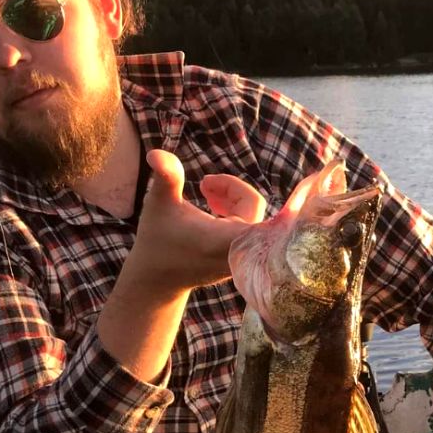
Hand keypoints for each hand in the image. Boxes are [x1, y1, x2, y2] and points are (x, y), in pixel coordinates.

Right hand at [123, 150, 266, 293]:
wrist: (157, 280)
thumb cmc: (157, 240)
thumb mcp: (159, 204)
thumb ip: (166, 177)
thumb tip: (156, 153)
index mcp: (222, 239)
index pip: (261, 216)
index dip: (277, 201)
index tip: (274, 185)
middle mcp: (236, 250)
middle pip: (253, 206)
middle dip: (232, 189)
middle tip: (203, 185)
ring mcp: (240, 256)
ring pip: (252, 216)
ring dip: (232, 198)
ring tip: (205, 191)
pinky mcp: (238, 258)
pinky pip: (250, 228)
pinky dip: (235, 211)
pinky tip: (212, 206)